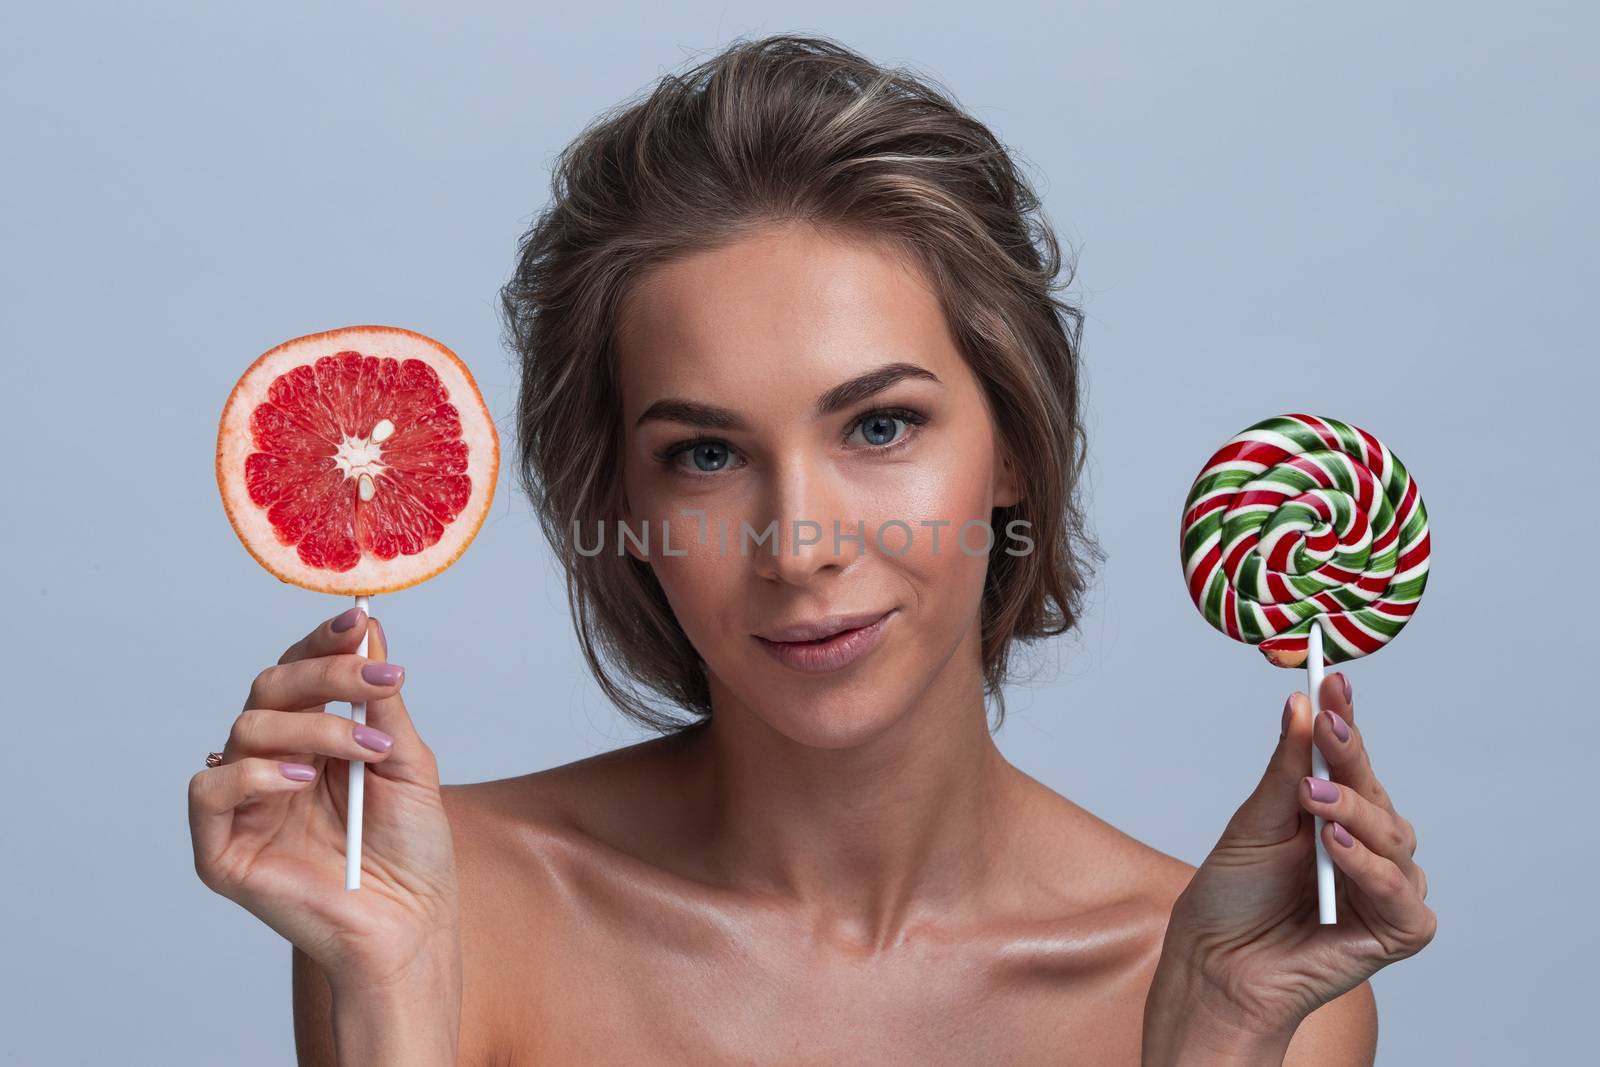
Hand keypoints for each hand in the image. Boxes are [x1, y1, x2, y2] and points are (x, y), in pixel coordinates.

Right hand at [188, 608, 461, 991]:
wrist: (411, 925)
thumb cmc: (411, 850)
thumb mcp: (405, 760)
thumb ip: (380, 699)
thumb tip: (369, 628)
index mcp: (310, 740)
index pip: (299, 674)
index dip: (323, 643)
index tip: (358, 618)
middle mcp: (271, 764)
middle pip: (269, 688)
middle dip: (326, 675)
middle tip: (378, 679)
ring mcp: (243, 805)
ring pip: (247, 729)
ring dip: (314, 727)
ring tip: (369, 750)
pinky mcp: (221, 848)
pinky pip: (210, 790)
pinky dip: (253, 773)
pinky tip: (300, 779)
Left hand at [1152, 672, 1435, 1040]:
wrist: (1217, 964)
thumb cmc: (1233, 897)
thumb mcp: (1253, 822)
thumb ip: (1285, 769)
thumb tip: (1300, 704)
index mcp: (1336, 815)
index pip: (1350, 760)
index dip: (1345, 720)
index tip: (1333, 681)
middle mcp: (1369, 846)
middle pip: (1376, 792)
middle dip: (1351, 760)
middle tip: (1326, 729)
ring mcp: (1386, 888)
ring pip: (1394, 837)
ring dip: (1355, 814)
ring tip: (1315, 801)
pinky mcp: (1397, 931)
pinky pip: (1401, 894)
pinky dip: (1372, 870)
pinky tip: (1338, 849)